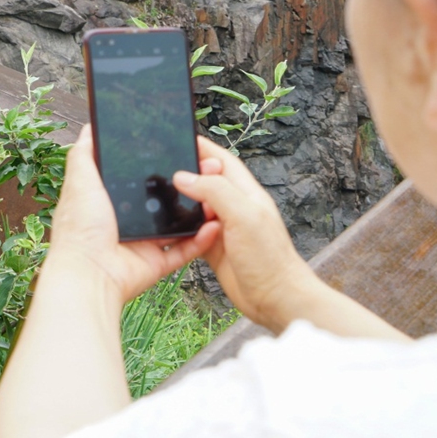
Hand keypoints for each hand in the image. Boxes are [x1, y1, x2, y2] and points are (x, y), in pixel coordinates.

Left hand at [45, 126, 220, 302]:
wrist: (89, 272)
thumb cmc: (80, 229)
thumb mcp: (79, 181)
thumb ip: (84, 154)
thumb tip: (91, 127)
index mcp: (109, 201)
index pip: (136, 178)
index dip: (153, 165)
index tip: (174, 149)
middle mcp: (127, 220)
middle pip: (161, 199)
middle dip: (182, 185)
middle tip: (203, 169)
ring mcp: (143, 242)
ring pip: (178, 223)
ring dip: (197, 210)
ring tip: (214, 192)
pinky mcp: (156, 261)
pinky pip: (185, 249)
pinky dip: (201, 239)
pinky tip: (214, 224)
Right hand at [172, 137, 318, 331]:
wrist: (276, 298)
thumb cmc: (269, 258)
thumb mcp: (243, 216)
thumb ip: (215, 191)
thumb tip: (184, 176)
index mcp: (246, 193)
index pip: (222, 161)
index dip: (203, 149)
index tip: (181, 139)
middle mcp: (235, 207)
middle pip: (207, 181)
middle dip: (188, 172)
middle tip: (162, 167)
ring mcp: (225, 228)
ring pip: (198, 206)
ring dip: (182, 200)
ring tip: (160, 193)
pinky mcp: (215, 248)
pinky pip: (193, 231)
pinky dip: (181, 227)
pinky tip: (168, 226)